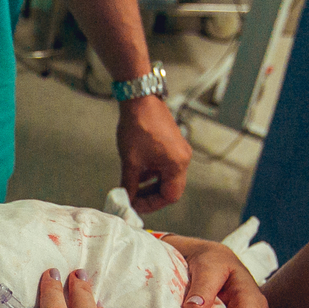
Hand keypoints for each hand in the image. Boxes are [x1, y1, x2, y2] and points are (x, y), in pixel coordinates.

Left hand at [116, 96, 191, 213]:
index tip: (135, 207)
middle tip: (133, 201)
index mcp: (177, 164)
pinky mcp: (171, 145)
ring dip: (150, 186)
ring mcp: (178, 151)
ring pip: (166, 179)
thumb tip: (126, 199)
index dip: (151, 205)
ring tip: (132, 190)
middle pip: (170, 189)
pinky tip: (137, 177)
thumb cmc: (138, 125)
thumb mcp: (131, 161)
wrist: (139, 100)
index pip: (170, 196)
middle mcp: (182, 158)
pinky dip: (151, 175)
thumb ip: (129, 184)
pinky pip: (164, 167)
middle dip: (151, 197)